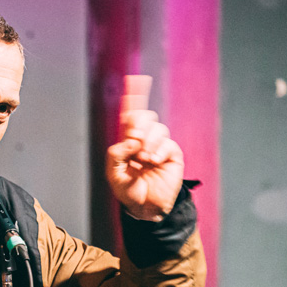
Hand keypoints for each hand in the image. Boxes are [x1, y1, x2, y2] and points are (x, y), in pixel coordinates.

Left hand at [105, 75, 183, 221]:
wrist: (146, 207)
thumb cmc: (128, 191)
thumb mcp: (113, 174)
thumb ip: (116, 154)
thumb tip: (131, 140)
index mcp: (128, 142)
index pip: (130, 116)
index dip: (133, 97)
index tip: (134, 79)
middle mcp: (144, 140)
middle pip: (144, 116)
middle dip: (138, 126)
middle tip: (134, 143)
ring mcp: (159, 146)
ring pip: (157, 128)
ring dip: (148, 142)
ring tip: (144, 160)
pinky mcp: (172, 154)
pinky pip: (167, 142)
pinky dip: (158, 150)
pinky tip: (153, 161)